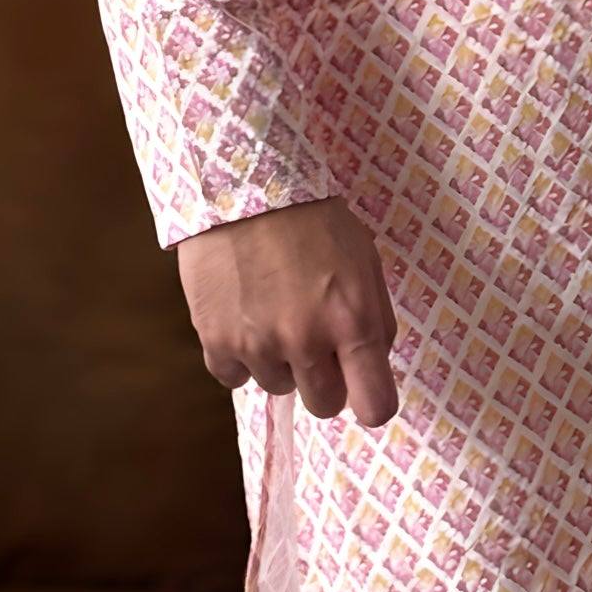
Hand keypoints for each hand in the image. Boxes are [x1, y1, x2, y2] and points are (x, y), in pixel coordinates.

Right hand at [175, 196, 400, 426]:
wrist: (245, 185)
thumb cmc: (314, 219)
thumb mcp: (365, 260)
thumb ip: (375, 318)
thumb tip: (372, 367)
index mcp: (353, 321)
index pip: (375, 405)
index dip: (372, 400)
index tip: (363, 388)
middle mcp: (307, 341)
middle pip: (324, 405)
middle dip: (324, 380)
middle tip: (313, 339)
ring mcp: (259, 345)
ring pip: (277, 386)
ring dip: (278, 359)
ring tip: (272, 309)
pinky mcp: (216, 341)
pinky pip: (233, 377)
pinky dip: (238, 355)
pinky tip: (241, 316)